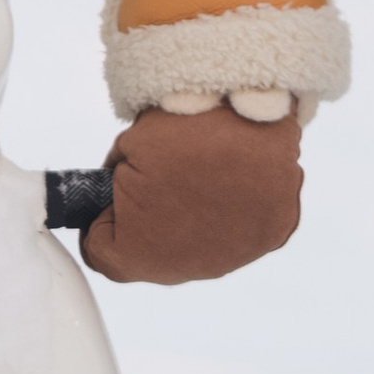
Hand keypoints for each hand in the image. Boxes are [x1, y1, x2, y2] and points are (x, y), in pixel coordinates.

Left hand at [83, 102, 301, 286]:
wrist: (254, 104)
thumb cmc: (182, 128)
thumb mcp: (127, 149)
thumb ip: (116, 183)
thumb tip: (117, 195)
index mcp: (140, 254)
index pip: (103, 253)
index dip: (100, 220)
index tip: (109, 198)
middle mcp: (189, 268)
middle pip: (155, 255)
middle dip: (148, 222)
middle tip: (156, 180)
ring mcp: (237, 255)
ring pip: (200, 245)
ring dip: (192, 219)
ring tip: (199, 173)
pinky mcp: (273, 234)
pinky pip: (242, 229)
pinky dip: (233, 208)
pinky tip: (232, 176)